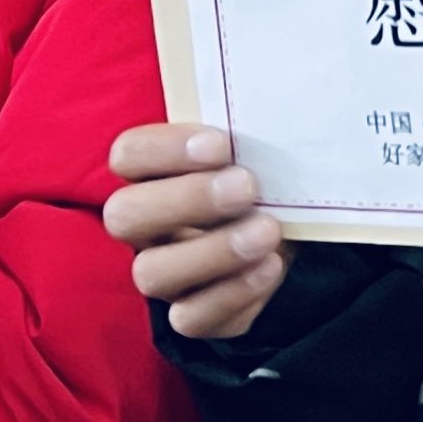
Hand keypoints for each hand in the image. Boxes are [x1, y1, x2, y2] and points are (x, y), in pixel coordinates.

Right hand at [103, 125, 288, 338]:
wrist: (298, 234)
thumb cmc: (270, 179)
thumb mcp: (262, 147)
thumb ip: (252, 127)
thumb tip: (279, 102)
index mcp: (156, 174)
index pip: (127, 154)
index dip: (164, 149)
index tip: (221, 144)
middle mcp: (148, 226)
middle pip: (124, 216)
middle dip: (186, 200)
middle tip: (245, 186)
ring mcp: (166, 273)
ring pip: (151, 274)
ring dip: (212, 251)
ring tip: (267, 231)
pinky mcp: (195, 313)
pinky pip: (190, 318)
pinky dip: (232, 294)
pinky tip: (269, 267)